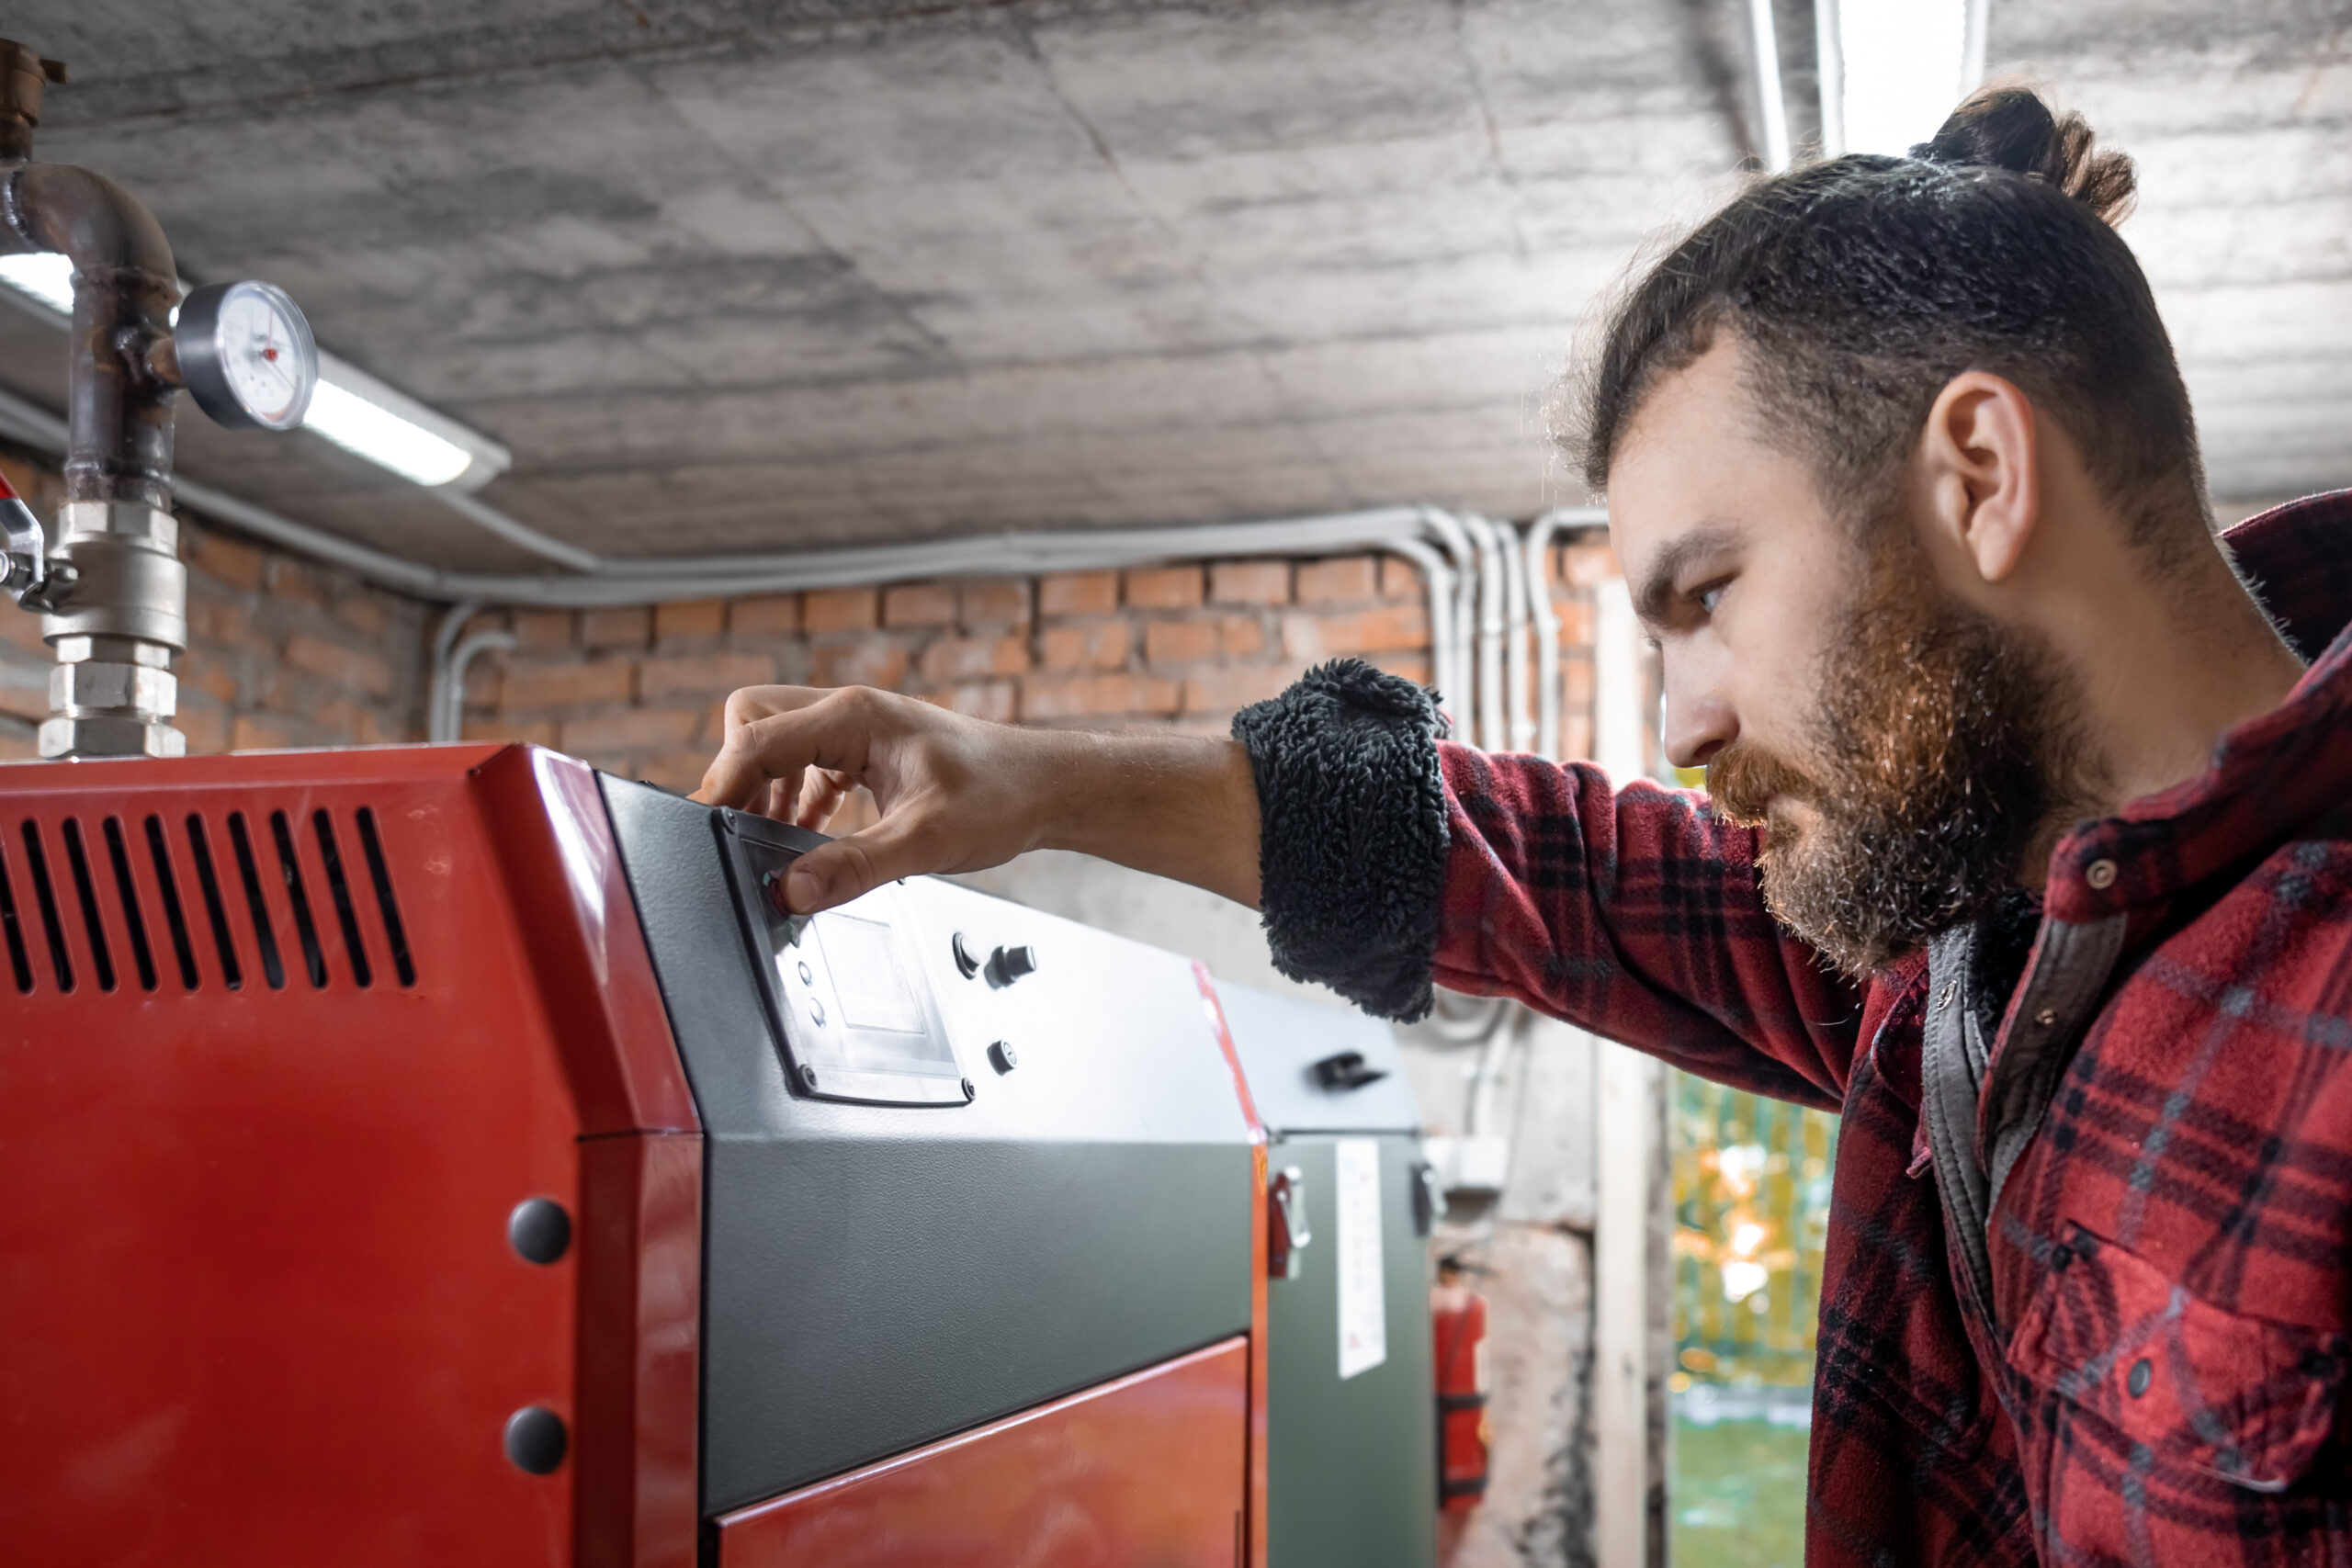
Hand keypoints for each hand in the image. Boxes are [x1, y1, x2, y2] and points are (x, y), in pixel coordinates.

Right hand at [693, 684, 1263, 913]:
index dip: (721, 785)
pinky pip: (805, 762)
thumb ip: (853, 865)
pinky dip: (794, 796)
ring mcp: (857, 729)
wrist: (1048, 789)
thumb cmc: (1000, 798)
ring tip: (776, 840)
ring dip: (766, 789)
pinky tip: (809, 835)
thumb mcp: (925, 842)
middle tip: (745, 833)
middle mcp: (848, 712)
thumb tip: (791, 889)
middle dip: (739, 777)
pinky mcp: (867, 751)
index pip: (754, 737)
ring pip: (776, 740)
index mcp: (854, 717)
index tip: (708, 831)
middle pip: (752, 723)